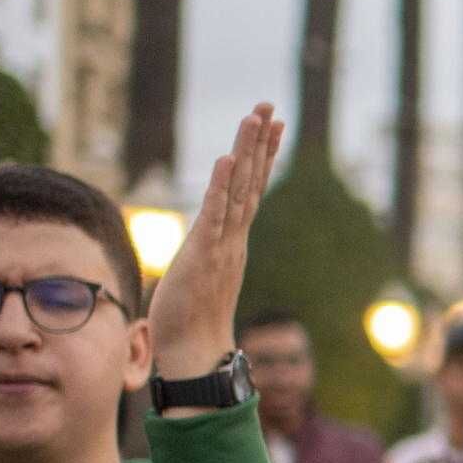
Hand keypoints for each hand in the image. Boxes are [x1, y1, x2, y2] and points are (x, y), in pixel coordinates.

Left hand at [147, 105, 282, 386]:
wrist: (193, 353)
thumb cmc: (190, 324)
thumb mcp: (197, 280)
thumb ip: (203, 260)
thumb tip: (199, 256)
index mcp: (231, 242)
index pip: (249, 192)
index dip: (261, 159)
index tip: (272, 128)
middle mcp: (233, 239)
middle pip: (251, 183)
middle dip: (261, 144)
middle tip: (269, 108)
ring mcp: (222, 245)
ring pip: (239, 191)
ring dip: (248, 153)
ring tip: (257, 119)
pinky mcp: (204, 254)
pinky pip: (215, 214)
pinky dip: (221, 185)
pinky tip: (227, 159)